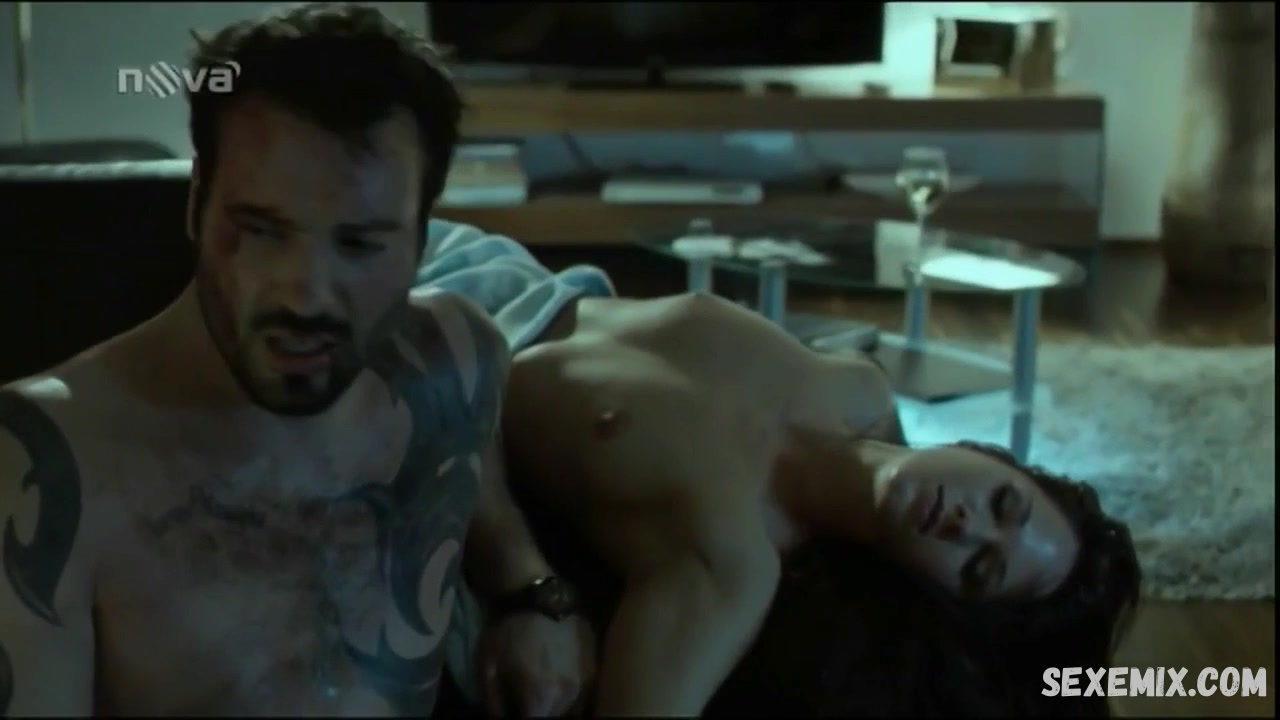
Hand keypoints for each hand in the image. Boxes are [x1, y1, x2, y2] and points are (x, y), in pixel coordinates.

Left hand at [478, 612, 595, 716]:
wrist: (537, 592)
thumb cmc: (508, 629)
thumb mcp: (487, 667)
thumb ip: (494, 703)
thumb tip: (501, 717)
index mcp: (541, 698)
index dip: (522, 718)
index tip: (516, 707)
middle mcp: (569, 694)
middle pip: (555, 718)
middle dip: (541, 712)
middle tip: (527, 699)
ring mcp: (587, 678)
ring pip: (574, 707)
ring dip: (558, 705)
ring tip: (544, 689)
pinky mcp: (596, 662)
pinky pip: (586, 689)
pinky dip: (573, 690)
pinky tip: (560, 676)